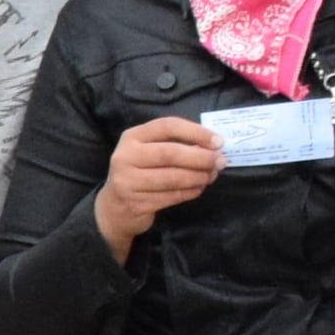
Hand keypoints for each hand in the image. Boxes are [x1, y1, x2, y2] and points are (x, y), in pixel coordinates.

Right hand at [95, 117, 224, 251]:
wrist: (113, 208)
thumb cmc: (138, 173)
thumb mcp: (147, 151)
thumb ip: (173, 144)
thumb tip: (211, 147)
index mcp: (132, 137)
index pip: (167, 126)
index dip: (195, 132)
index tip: (218, 141)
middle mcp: (126, 156)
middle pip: (171, 153)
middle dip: (201, 157)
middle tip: (220, 162)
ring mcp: (128, 181)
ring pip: (173, 177)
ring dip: (198, 177)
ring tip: (211, 176)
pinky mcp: (136, 203)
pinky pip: (171, 196)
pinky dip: (190, 192)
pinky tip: (198, 188)